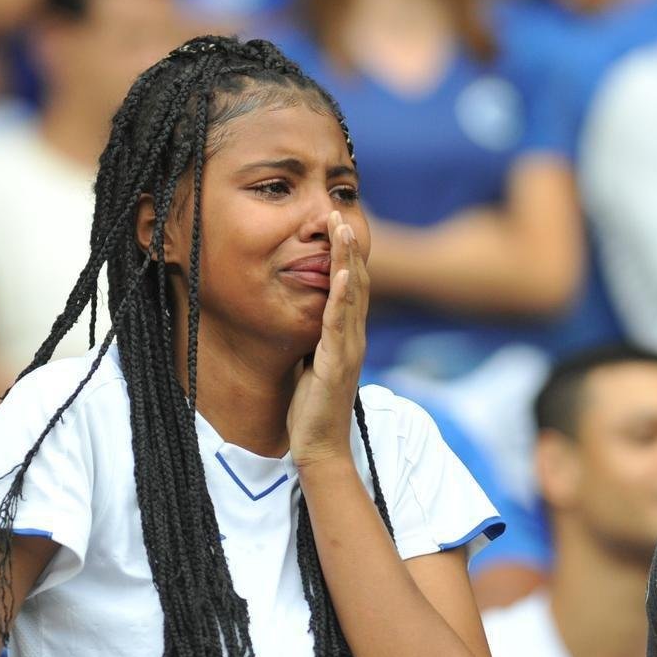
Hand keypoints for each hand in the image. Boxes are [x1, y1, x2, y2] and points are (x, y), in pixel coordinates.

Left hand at [287, 211, 368, 468]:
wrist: (318, 446)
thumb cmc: (311, 405)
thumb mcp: (310, 360)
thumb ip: (312, 335)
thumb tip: (301, 311)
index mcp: (346, 334)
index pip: (350, 284)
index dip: (345, 252)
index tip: (334, 222)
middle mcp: (353, 336)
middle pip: (356, 280)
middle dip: (347, 245)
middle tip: (338, 211)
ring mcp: (349, 348)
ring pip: (351, 295)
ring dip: (347, 259)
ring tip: (341, 228)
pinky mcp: (337, 363)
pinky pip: (339, 324)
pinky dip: (341, 297)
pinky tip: (340, 274)